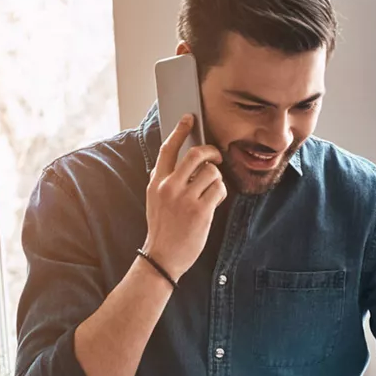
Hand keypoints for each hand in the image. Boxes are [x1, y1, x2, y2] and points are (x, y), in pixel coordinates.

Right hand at [141, 114, 227, 281]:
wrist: (162, 257)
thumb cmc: (162, 228)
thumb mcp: (154, 200)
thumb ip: (163, 180)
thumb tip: (178, 159)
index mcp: (156, 182)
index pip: (168, 149)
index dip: (179, 130)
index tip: (189, 118)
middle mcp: (169, 187)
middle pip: (196, 154)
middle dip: (212, 152)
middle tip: (216, 157)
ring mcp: (185, 199)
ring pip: (212, 171)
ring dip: (217, 178)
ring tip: (212, 189)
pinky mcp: (200, 211)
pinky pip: (219, 189)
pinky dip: (221, 192)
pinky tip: (215, 201)